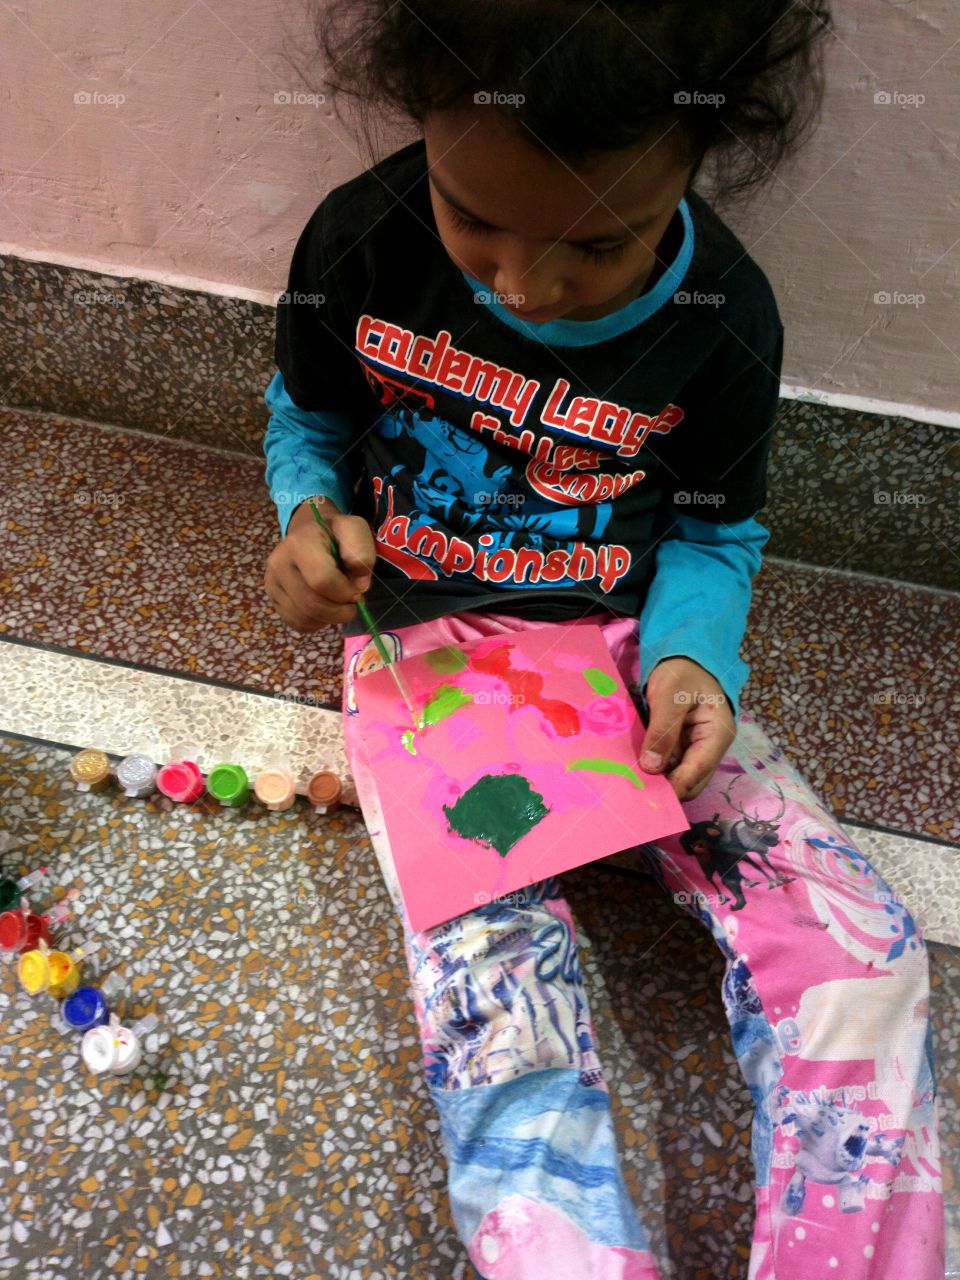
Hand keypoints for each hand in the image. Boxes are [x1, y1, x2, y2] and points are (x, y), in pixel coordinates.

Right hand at [264, 497, 376, 630]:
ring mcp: (272, 582)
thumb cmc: (335, 534)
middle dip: (338, 612)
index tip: (357, 591)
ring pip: (303, 617)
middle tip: (351, 605)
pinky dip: (316, 623)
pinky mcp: (273, 599)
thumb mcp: (355, 530)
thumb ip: (362, 553)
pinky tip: (325, 609)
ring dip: (329, 619)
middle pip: (310, 604)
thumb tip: (357, 585)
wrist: (310, 534)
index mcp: (300, 544)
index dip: (344, 592)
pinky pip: (296, 623)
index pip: (322, 580)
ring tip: (338, 605)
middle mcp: (279, 563)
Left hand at [639, 657, 735, 801]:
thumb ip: (662, 730)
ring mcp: (695, 748)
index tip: (647, 795)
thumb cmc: (682, 672)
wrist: (683, 657)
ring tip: (630, 781)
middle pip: (690, 782)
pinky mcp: (680, 746)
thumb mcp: (670, 695)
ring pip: (677, 776)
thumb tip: (651, 766)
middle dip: (666, 788)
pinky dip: (654, 769)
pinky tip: (634, 770)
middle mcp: (709, 748)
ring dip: (658, 780)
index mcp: (717, 735)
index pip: (697, 772)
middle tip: (634, 789)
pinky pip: (668, 765)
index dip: (674, 787)